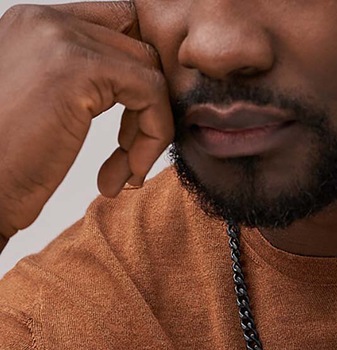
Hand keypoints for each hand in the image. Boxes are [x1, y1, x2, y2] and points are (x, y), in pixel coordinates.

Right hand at [0, 1, 173, 240]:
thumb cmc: (5, 170)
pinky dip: (154, 135)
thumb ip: (77, 89)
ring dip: (150, 130)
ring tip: (125, 173)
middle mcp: (44, 21)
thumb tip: (135, 93)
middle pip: (136, 48)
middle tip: (130, 161)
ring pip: (148, 71)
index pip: (115, 30)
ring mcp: (60, 38)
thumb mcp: (43, 112)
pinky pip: (150, 92)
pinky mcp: (79, 68)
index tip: (130, 135)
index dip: (137, 83)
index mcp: (33, 26)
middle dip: (146, 109)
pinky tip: (127, 173)